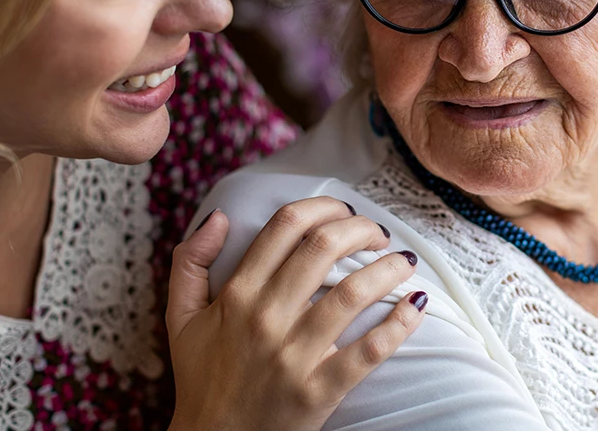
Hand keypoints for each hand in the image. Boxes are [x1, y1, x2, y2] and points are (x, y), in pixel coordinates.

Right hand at [166, 197, 425, 430]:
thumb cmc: (202, 378)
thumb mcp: (181, 318)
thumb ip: (190, 262)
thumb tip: (219, 217)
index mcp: (237, 294)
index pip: (286, 226)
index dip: (324, 206)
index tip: (344, 211)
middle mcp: (265, 318)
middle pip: (324, 247)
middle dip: (362, 229)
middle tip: (378, 234)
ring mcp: (294, 356)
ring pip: (353, 293)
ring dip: (389, 268)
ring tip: (405, 261)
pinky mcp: (319, 391)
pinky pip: (369, 351)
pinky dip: (399, 324)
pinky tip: (416, 303)